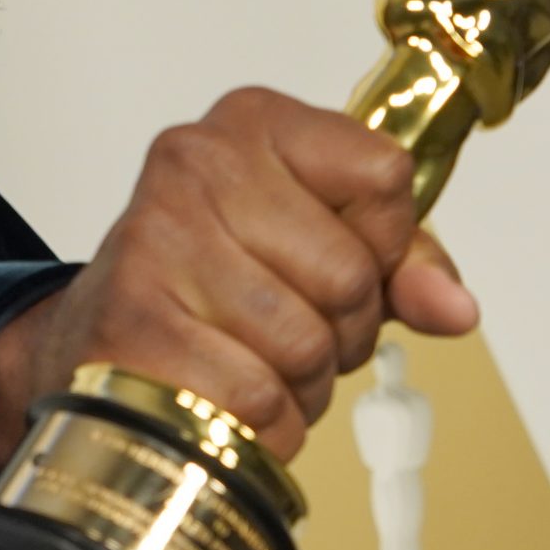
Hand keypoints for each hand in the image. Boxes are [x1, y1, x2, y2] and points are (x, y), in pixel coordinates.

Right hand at [0, 87, 478, 468]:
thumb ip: (403, 266)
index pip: (383, 177)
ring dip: (301, 385)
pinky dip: (264, 425)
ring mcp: (156, 238)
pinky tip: (228, 404)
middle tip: (287, 331)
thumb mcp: (317, 248)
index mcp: (253, 123)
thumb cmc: (214, 288)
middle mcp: (196, 161)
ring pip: (306, 342)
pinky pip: (255, 397)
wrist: (96, 342)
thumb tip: (454, 309)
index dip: (384, 244)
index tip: (335, 260)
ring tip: (252, 365)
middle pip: (351, 271)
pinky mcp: (131, 320)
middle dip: (342, 330)